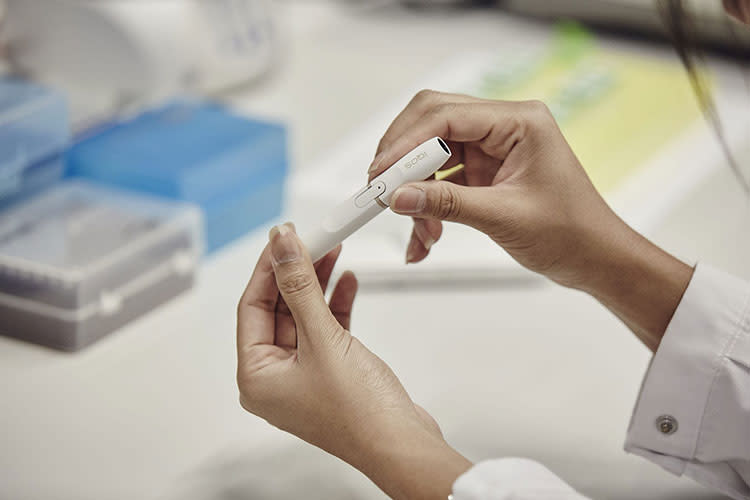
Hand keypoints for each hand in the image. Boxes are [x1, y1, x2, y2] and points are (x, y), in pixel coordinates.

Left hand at [237, 223, 470, 498]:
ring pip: (304, 315)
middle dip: (297, 272)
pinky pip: (325, 329)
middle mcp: (275, 377)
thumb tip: (281, 246)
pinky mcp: (331, 372)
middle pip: (278, 309)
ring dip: (318, 284)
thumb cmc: (360, 413)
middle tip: (313, 238)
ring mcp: (303, 375)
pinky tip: (347, 282)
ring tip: (333, 251)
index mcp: (256, 376)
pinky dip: (335, 305)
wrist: (403, 445)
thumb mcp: (324, 339)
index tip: (283, 236)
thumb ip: (300, 288)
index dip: (267, 267)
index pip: (252, 306)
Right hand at [369, 90, 692, 348]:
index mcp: (520, 122)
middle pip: (432, 124)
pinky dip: (429, 207)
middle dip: (404, 160)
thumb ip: (447, 203)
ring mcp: (493, 148)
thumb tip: (398, 197)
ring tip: (420, 233)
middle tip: (381, 191)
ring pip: (432, 156)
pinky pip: (442, 181)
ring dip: (417, 193)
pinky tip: (424, 239)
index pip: (447, 116)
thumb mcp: (503, 217)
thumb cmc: (570, 233)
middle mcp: (504, 126)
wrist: (595, 258)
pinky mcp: (485, 171)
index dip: (406, 143)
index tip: (380, 174)